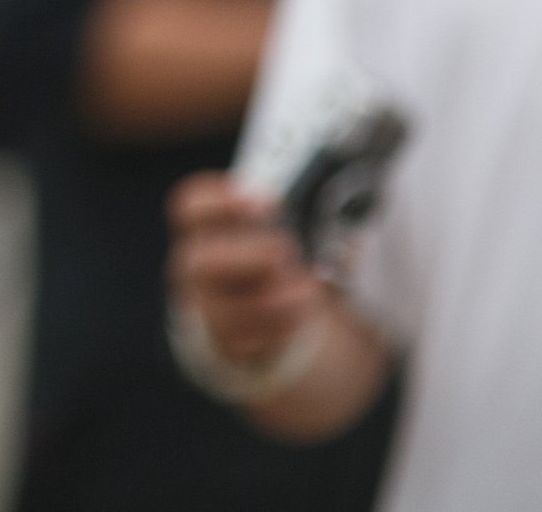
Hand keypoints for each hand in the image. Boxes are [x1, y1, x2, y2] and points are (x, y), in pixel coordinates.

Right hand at [167, 173, 325, 366]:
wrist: (259, 300)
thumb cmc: (270, 251)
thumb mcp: (279, 227)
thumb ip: (297, 222)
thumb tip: (351, 242)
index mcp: (204, 227)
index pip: (190, 206)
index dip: (222, 201)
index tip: (269, 203)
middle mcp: (195, 265)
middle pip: (199, 260)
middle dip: (251, 256)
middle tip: (286, 253)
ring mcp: (205, 305)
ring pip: (224, 309)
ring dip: (273, 299)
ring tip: (306, 291)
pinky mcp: (224, 340)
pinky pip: (245, 341)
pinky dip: (279, 327)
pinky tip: (299, 314)